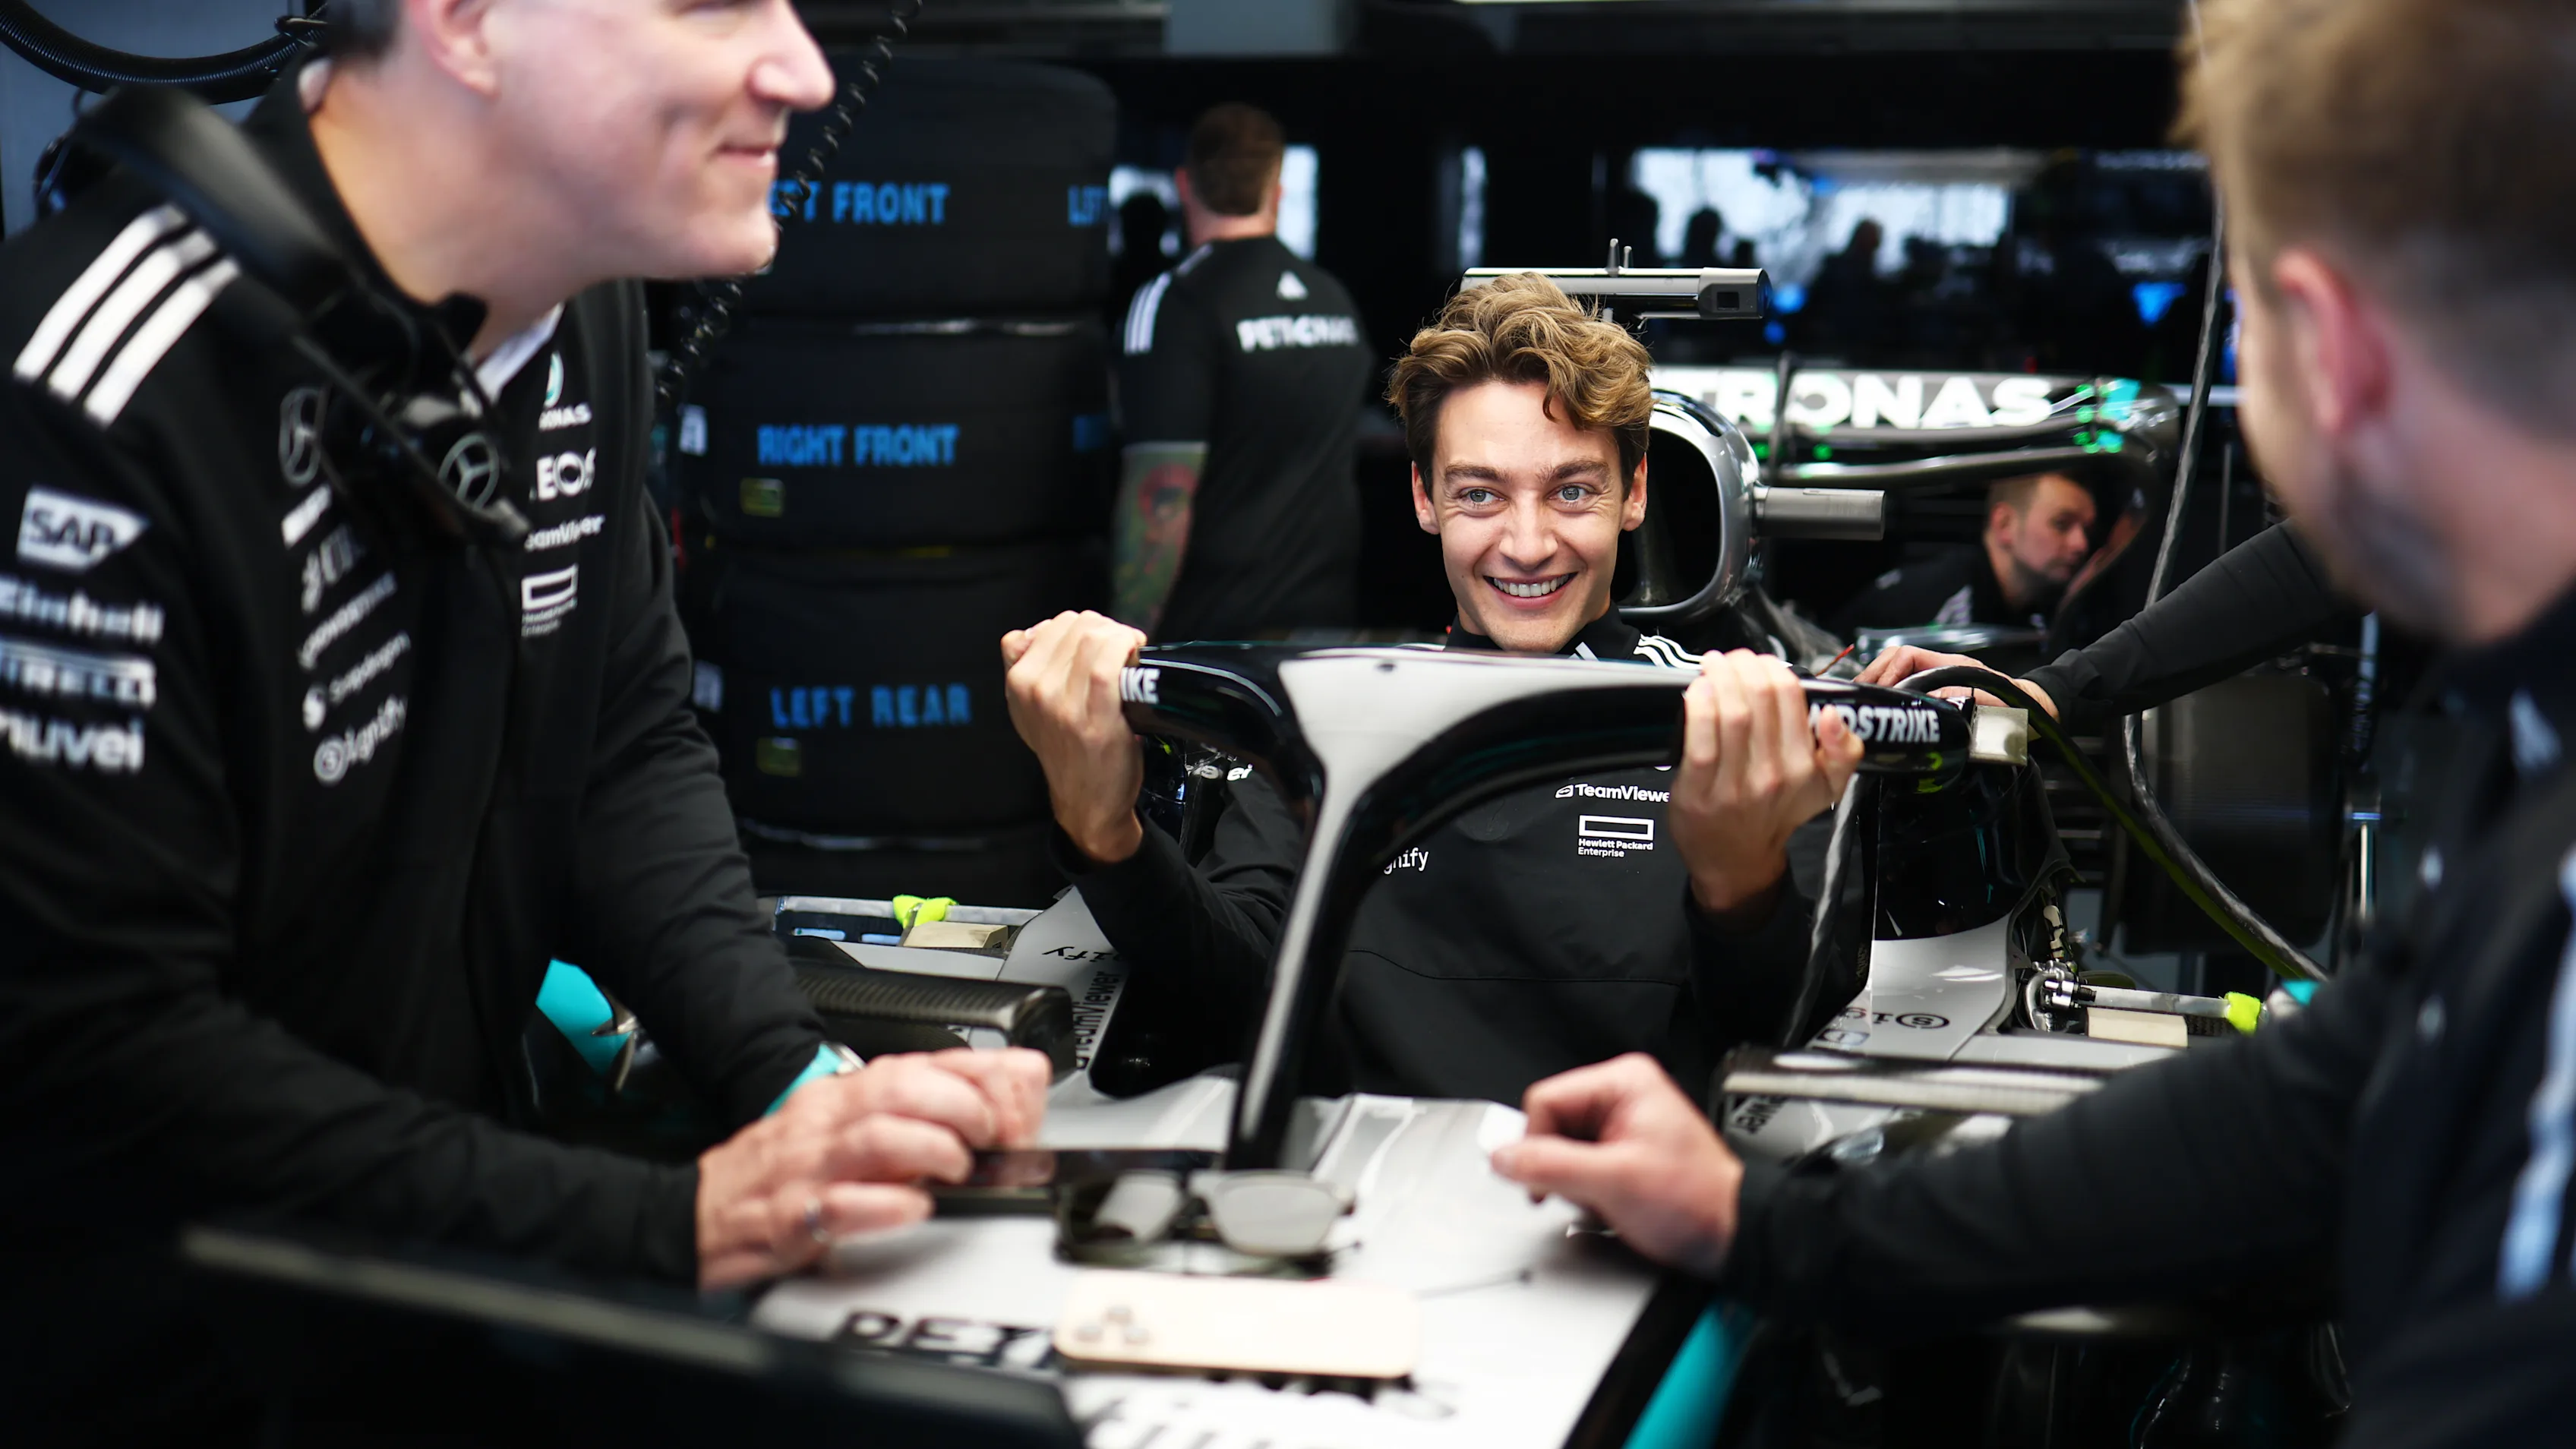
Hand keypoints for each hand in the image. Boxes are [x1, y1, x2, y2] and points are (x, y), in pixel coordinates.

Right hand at [695, 1048, 1050, 1287]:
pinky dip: (886, 1207)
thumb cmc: (775, 1173)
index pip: (921, 1064)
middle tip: (989, 1137)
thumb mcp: (842, 1129)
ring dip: (932, 1150)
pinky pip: (840, 1206)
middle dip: (961, 1107)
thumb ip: (906, 1119)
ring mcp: (807, 1168)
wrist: (695, 1215)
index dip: (978, 1078)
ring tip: (957, 1169)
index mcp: (844, 1096)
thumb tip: (985, 1115)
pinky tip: (913, 1210)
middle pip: (903, 1089)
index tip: (1012, 1102)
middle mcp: (826, 1121)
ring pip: (877, 1136)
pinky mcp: (788, 1218)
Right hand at [1001, 611, 1150, 864]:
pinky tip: (1136, 655)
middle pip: (1075, 625)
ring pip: (1093, 636)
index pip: (1051, 626)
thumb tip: (1037, 631)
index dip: (1082, 627)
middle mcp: (1035, 690)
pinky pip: (1109, 661)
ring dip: (1120, 636)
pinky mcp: (1095, 716)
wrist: (1086, 802)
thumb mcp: (1028, 710)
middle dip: (1104, 629)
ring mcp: (1063, 703)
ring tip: (1130, 652)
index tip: (1100, 642)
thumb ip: (1022, 668)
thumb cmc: (1068, 752)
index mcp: (1018, 682)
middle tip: (1121, 648)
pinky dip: (1127, 647)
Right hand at [1491, 1053, 1743, 1279]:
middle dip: (1561, 1167)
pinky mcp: (1623, 1150)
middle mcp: (1623, 1095)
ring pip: (1562, 1149)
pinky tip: (1609, 1203)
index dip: (1538, 1144)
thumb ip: (1550, 1165)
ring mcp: (1623, 1123)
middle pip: (1551, 1126)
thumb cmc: (1695, 1201)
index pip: (1545, 1101)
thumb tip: (1502, 1156)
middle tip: (1588, 1191)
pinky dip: (1586, 1190)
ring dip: (1574, 1182)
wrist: (1731, 1236)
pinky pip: (1580, 1165)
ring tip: (1607, 1198)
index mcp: (1624, 1082)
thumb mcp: (1613, 1182)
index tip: (1547, 1180)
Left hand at [1672, 650, 1864, 917]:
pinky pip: (1700, 739)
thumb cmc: (1775, 814)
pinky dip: (1698, 706)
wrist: (1737, 860)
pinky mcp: (1700, 791)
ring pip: (1732, 713)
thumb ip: (1846, 751)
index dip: (1773, 668)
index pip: (1792, 698)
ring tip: (1713, 665)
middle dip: (1744, 666)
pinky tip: (1696, 690)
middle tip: (1732, 659)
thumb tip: (1834, 715)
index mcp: (1804, 767)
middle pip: (1761, 698)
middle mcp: (1773, 774)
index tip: (1759, 663)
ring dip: (1720, 677)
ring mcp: (1735, 784)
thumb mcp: (1827, 789)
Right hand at [1853, 645, 2056, 718]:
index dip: (1887, 672)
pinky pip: (1907, 689)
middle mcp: (1941, 669)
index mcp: (1950, 664)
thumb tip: (1922, 698)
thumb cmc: (2015, 710)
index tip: (1878, 693)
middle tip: (1858, 698)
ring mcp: (1938, 681)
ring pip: (1898, 674)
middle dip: (1874, 676)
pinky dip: (1890, 697)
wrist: (2035, 717)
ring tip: (1865, 705)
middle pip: (1895, 661)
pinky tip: (1883, 713)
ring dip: (1879, 686)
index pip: (1905, 655)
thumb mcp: (1987, 705)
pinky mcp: (1938, 696)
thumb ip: (1956, 698)